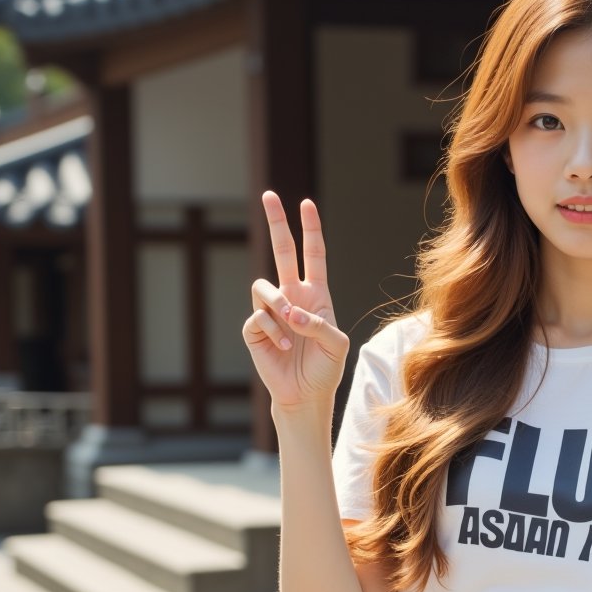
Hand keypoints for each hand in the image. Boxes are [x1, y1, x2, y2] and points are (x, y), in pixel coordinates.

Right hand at [244, 191, 348, 411]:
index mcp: (315, 295)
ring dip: (278, 303)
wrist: (305, 395)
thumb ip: (321, 325)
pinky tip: (285, 347)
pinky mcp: (255, 329)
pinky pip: (258, 317)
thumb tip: (292, 313)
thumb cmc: (325, 369)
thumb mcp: (336, 346)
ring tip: (290, 325)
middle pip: (282, 251)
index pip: (313, 254)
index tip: (306, 204)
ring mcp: (271, 311)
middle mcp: (291, 297)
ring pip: (263, 286)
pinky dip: (274, 331)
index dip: (311, 230)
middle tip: (269, 195)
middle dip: (276, 223)